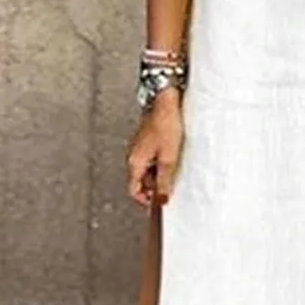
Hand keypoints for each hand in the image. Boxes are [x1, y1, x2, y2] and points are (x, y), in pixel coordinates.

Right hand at [126, 88, 183, 208]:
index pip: (134, 190)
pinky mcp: (145, 142)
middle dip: (154, 186)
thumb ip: (164, 180)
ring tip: (172, 166)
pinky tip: (170, 156)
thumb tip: (162, 199)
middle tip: (169, 184)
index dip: (146, 200)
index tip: (159, 201)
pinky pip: (150, 159)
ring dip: (158, 174)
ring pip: (146, 170)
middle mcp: (132, 156)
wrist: (165, 102)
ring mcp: (138, 149)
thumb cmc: (166, 125)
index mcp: (134, 162)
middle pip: (140, 181)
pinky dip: (159, 163)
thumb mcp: (169, 158)